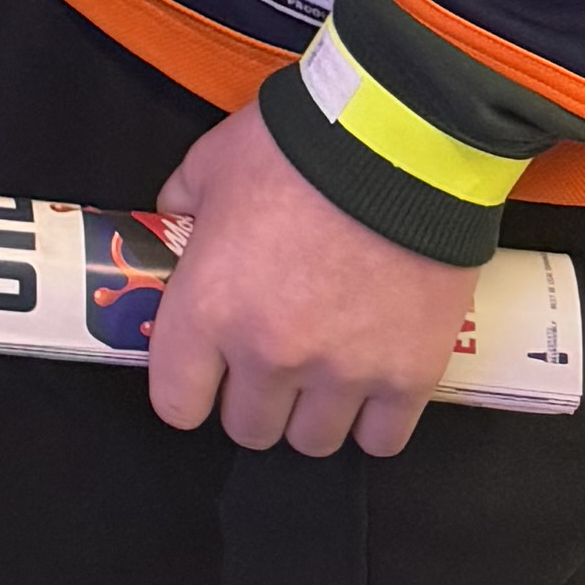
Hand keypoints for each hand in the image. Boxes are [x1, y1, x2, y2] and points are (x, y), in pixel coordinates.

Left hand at [146, 94, 473, 456]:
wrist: (399, 143)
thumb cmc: (296, 149)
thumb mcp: (210, 165)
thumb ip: (181, 207)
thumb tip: (174, 226)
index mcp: (209, 309)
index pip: (177, 403)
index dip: (186, 389)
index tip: (201, 373)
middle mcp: (270, 355)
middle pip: (248, 428)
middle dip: (251, 397)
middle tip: (267, 358)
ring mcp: (343, 373)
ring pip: (312, 441)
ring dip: (310, 411)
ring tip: (322, 369)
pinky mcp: (409, 377)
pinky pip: (381, 440)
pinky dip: (373, 420)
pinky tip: (370, 382)